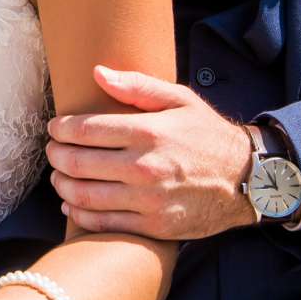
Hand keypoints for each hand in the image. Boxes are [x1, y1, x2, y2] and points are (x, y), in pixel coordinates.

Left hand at [45, 64, 255, 240]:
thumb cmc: (208, 136)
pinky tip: (72, 205)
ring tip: (58, 176)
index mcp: (148, 132)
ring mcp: (148, 200)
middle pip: (78, 163)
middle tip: (52, 151)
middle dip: (56, 155)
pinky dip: (79, 215)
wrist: (249, 181)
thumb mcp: (180, 100)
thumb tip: (98, 73)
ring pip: (84, 196)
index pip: (85, 130)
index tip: (55, 128)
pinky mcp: (153, 226)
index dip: (61, 129)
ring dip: (62, 186)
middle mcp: (144, 167)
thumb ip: (138, 85)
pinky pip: (103, 223)